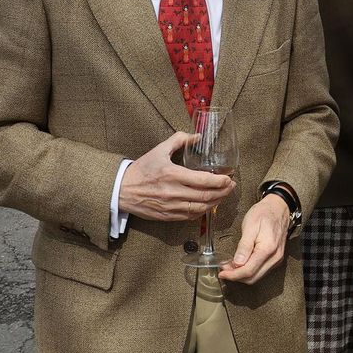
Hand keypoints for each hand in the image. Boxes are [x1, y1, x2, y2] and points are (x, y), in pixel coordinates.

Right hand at [116, 131, 235, 221]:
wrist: (121, 190)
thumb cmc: (141, 170)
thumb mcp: (158, 150)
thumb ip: (179, 140)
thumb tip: (197, 136)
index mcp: (172, 174)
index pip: (203, 180)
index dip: (220, 181)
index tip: (229, 178)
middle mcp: (173, 192)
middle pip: (206, 196)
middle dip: (223, 192)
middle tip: (231, 186)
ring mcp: (171, 206)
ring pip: (200, 208)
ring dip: (216, 202)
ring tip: (223, 195)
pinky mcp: (168, 216)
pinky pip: (190, 216)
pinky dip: (203, 211)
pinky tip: (208, 205)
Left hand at [218, 194, 289, 283]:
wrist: (279, 208)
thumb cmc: (264, 213)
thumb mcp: (250, 226)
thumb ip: (244, 246)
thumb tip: (237, 262)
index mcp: (267, 249)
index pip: (248, 270)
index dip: (233, 275)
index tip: (222, 273)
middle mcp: (274, 257)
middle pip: (253, 277)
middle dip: (236, 277)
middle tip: (224, 270)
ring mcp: (276, 259)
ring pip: (257, 276)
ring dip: (242, 275)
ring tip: (231, 267)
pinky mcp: (275, 258)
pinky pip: (261, 271)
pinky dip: (250, 271)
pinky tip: (241, 264)